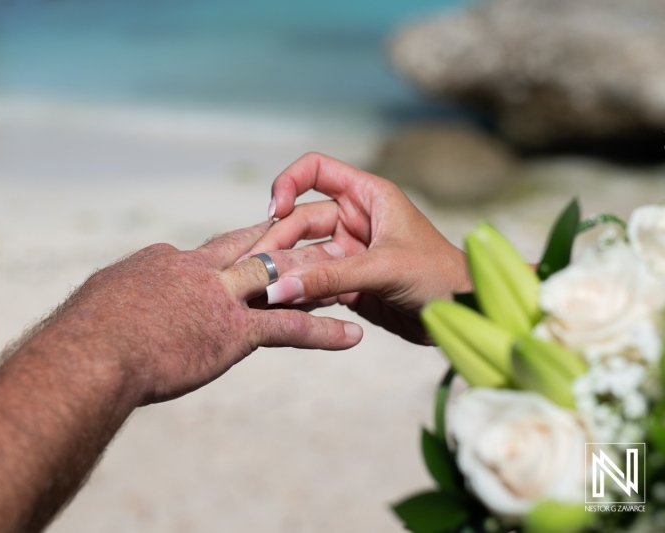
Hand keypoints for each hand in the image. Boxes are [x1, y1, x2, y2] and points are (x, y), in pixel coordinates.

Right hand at [54, 221, 362, 404]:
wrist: (87, 355)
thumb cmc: (82, 337)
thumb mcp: (101, 305)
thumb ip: (120, 300)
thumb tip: (112, 310)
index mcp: (167, 261)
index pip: (211, 251)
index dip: (237, 250)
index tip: (255, 249)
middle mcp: (200, 270)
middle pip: (255, 248)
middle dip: (290, 245)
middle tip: (321, 241)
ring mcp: (220, 297)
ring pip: (282, 278)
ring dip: (318, 279)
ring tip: (352, 278)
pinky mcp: (233, 331)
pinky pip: (291, 328)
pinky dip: (325, 332)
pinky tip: (353, 335)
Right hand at [247, 153, 470, 344]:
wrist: (464, 315)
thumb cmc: (440, 276)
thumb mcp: (384, 269)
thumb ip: (330, 277)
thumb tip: (280, 286)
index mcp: (368, 196)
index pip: (315, 170)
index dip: (288, 183)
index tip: (275, 210)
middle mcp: (354, 220)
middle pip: (300, 221)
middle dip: (278, 243)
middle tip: (257, 268)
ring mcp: (348, 253)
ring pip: (303, 257)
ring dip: (284, 272)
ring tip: (262, 291)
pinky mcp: (346, 284)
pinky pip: (312, 285)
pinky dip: (297, 294)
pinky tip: (281, 305)